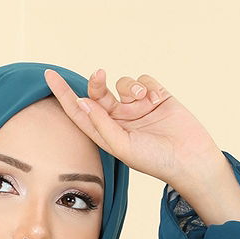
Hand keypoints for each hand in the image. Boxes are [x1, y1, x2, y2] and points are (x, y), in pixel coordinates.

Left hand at [43, 68, 223, 191]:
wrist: (190, 159)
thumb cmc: (155, 161)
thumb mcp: (123, 146)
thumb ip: (101, 124)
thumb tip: (82, 102)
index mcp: (107, 135)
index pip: (80, 112)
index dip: (64, 95)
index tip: (49, 76)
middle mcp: (120, 120)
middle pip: (99, 93)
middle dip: (96, 83)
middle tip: (99, 76)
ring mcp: (138, 108)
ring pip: (123, 83)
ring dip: (130, 87)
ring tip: (144, 102)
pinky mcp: (156, 97)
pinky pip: (143, 79)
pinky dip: (147, 85)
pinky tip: (156, 99)